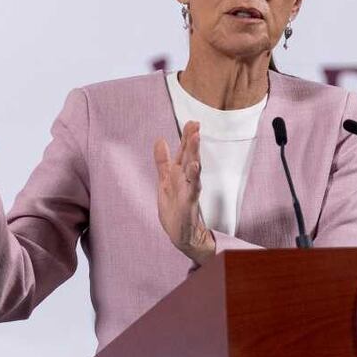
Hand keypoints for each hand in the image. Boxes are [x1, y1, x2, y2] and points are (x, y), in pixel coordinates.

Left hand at [153, 121, 215, 264]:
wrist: (181, 234)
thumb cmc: (175, 208)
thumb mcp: (164, 180)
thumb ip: (162, 161)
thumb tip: (160, 139)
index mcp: (180, 173)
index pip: (185, 151)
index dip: (187, 137)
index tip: (193, 122)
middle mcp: (187, 179)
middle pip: (190, 156)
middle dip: (192, 140)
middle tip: (196, 124)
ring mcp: (190, 189)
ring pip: (194, 168)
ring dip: (195, 153)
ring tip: (196, 138)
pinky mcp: (190, 202)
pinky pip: (193, 187)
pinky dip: (194, 176)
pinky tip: (195, 166)